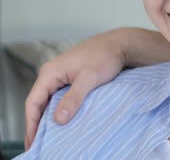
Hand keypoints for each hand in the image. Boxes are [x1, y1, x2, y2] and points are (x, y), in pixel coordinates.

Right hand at [24, 32, 124, 149]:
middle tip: (40, 143)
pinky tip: (65, 121)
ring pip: (50, 101)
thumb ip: (74, 98)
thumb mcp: (89, 78)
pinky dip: (60, 110)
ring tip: (50, 136)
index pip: (33, 102)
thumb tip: (58, 119)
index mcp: (50, 72)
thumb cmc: (105, 57)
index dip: (31, 123)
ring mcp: (61, 76)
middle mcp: (52, 74)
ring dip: (49, 117)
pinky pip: (60, 97)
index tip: (33, 141)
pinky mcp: (71, 78)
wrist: (119, 45)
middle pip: (39, 103)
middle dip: (38, 123)